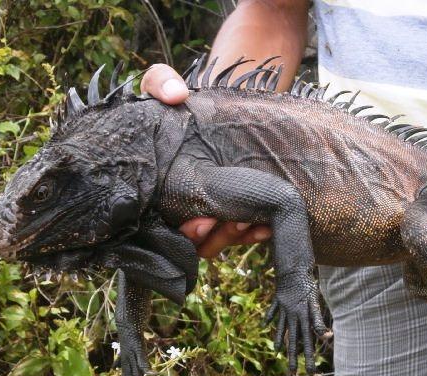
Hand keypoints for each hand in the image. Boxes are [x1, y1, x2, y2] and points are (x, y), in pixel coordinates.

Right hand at [140, 64, 272, 256]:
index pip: (169, 226)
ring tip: (251, 222)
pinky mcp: (234, 215)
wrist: (221, 112)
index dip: (186, 231)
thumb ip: (159, 82)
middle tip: (226, 223)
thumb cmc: (186, 105)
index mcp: (162, 193)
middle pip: (197, 242)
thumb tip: (175, 95)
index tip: (201, 221)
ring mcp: (210, 215)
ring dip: (236, 235)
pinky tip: (267, 225)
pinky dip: (256, 232)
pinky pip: (244, 234)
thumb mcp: (166, 86)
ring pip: (221, 241)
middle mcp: (183, 209)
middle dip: (213, 238)